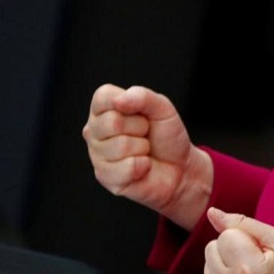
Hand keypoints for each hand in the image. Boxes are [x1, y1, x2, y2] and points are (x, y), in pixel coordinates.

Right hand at [82, 84, 212, 230]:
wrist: (179, 166)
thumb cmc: (166, 134)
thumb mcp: (162, 107)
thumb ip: (142, 96)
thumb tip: (118, 100)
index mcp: (103, 108)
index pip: (103, 97)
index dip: (129, 103)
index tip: (142, 113)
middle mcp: (94, 130)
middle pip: (113, 122)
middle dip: (140, 128)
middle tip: (145, 134)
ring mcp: (96, 154)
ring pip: (121, 146)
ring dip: (143, 148)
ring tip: (143, 150)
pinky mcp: (104, 177)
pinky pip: (127, 168)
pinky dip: (143, 166)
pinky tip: (142, 166)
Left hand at [204, 208, 273, 273]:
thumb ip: (242, 223)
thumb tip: (212, 213)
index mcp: (247, 269)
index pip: (226, 235)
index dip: (244, 237)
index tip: (261, 252)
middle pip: (212, 247)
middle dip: (231, 248)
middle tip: (254, 262)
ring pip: (209, 261)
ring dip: (225, 261)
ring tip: (248, 272)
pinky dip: (221, 273)